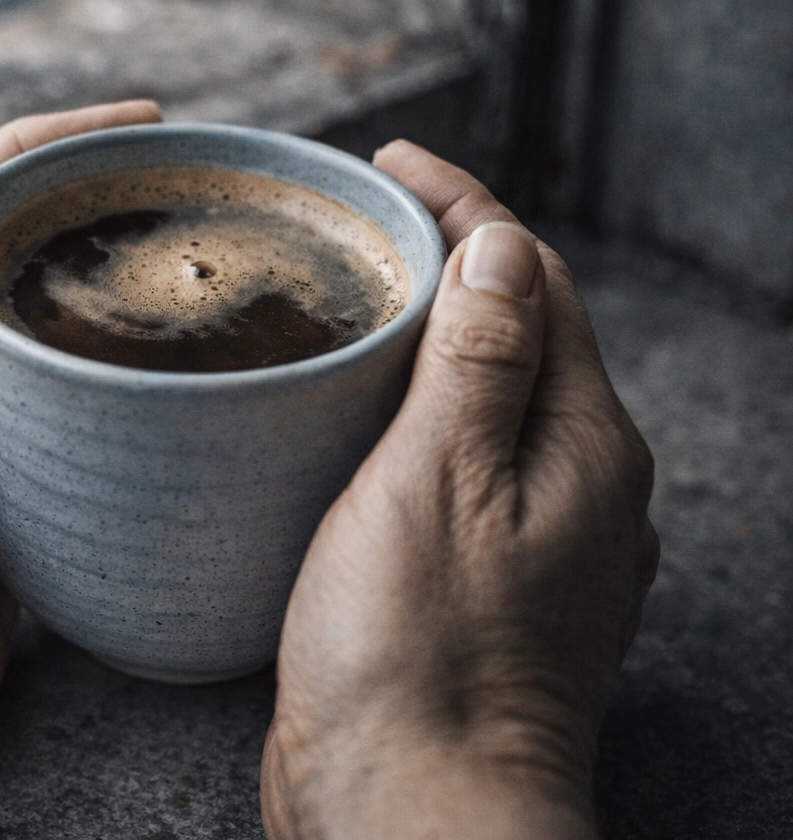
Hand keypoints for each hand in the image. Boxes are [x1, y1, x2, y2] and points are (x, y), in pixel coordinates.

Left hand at [0, 100, 162, 839]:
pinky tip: (177, 385)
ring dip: (108, 296)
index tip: (138, 123)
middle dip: (86, 210)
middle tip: (187, 186)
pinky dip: (117, 394)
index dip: (43, 148)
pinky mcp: (5, 502)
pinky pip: (69, 428)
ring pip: (45, 339)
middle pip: (6, 258)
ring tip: (200, 267)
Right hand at [260, 141, 658, 839]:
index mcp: (583, 445)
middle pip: (524, 332)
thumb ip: (480, 359)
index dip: (467, 207)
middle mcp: (577, 487)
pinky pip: (459, 464)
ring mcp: (536, 541)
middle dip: (453, 259)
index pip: (535, 280)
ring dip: (432, 335)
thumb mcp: (441, 481)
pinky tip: (359, 421)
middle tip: (362, 220)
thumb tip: (501, 247)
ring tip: (353, 299)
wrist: (411, 808)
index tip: (391, 162)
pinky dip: (416, 414)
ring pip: (489, 400)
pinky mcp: (482, 584)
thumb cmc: (418, 652)